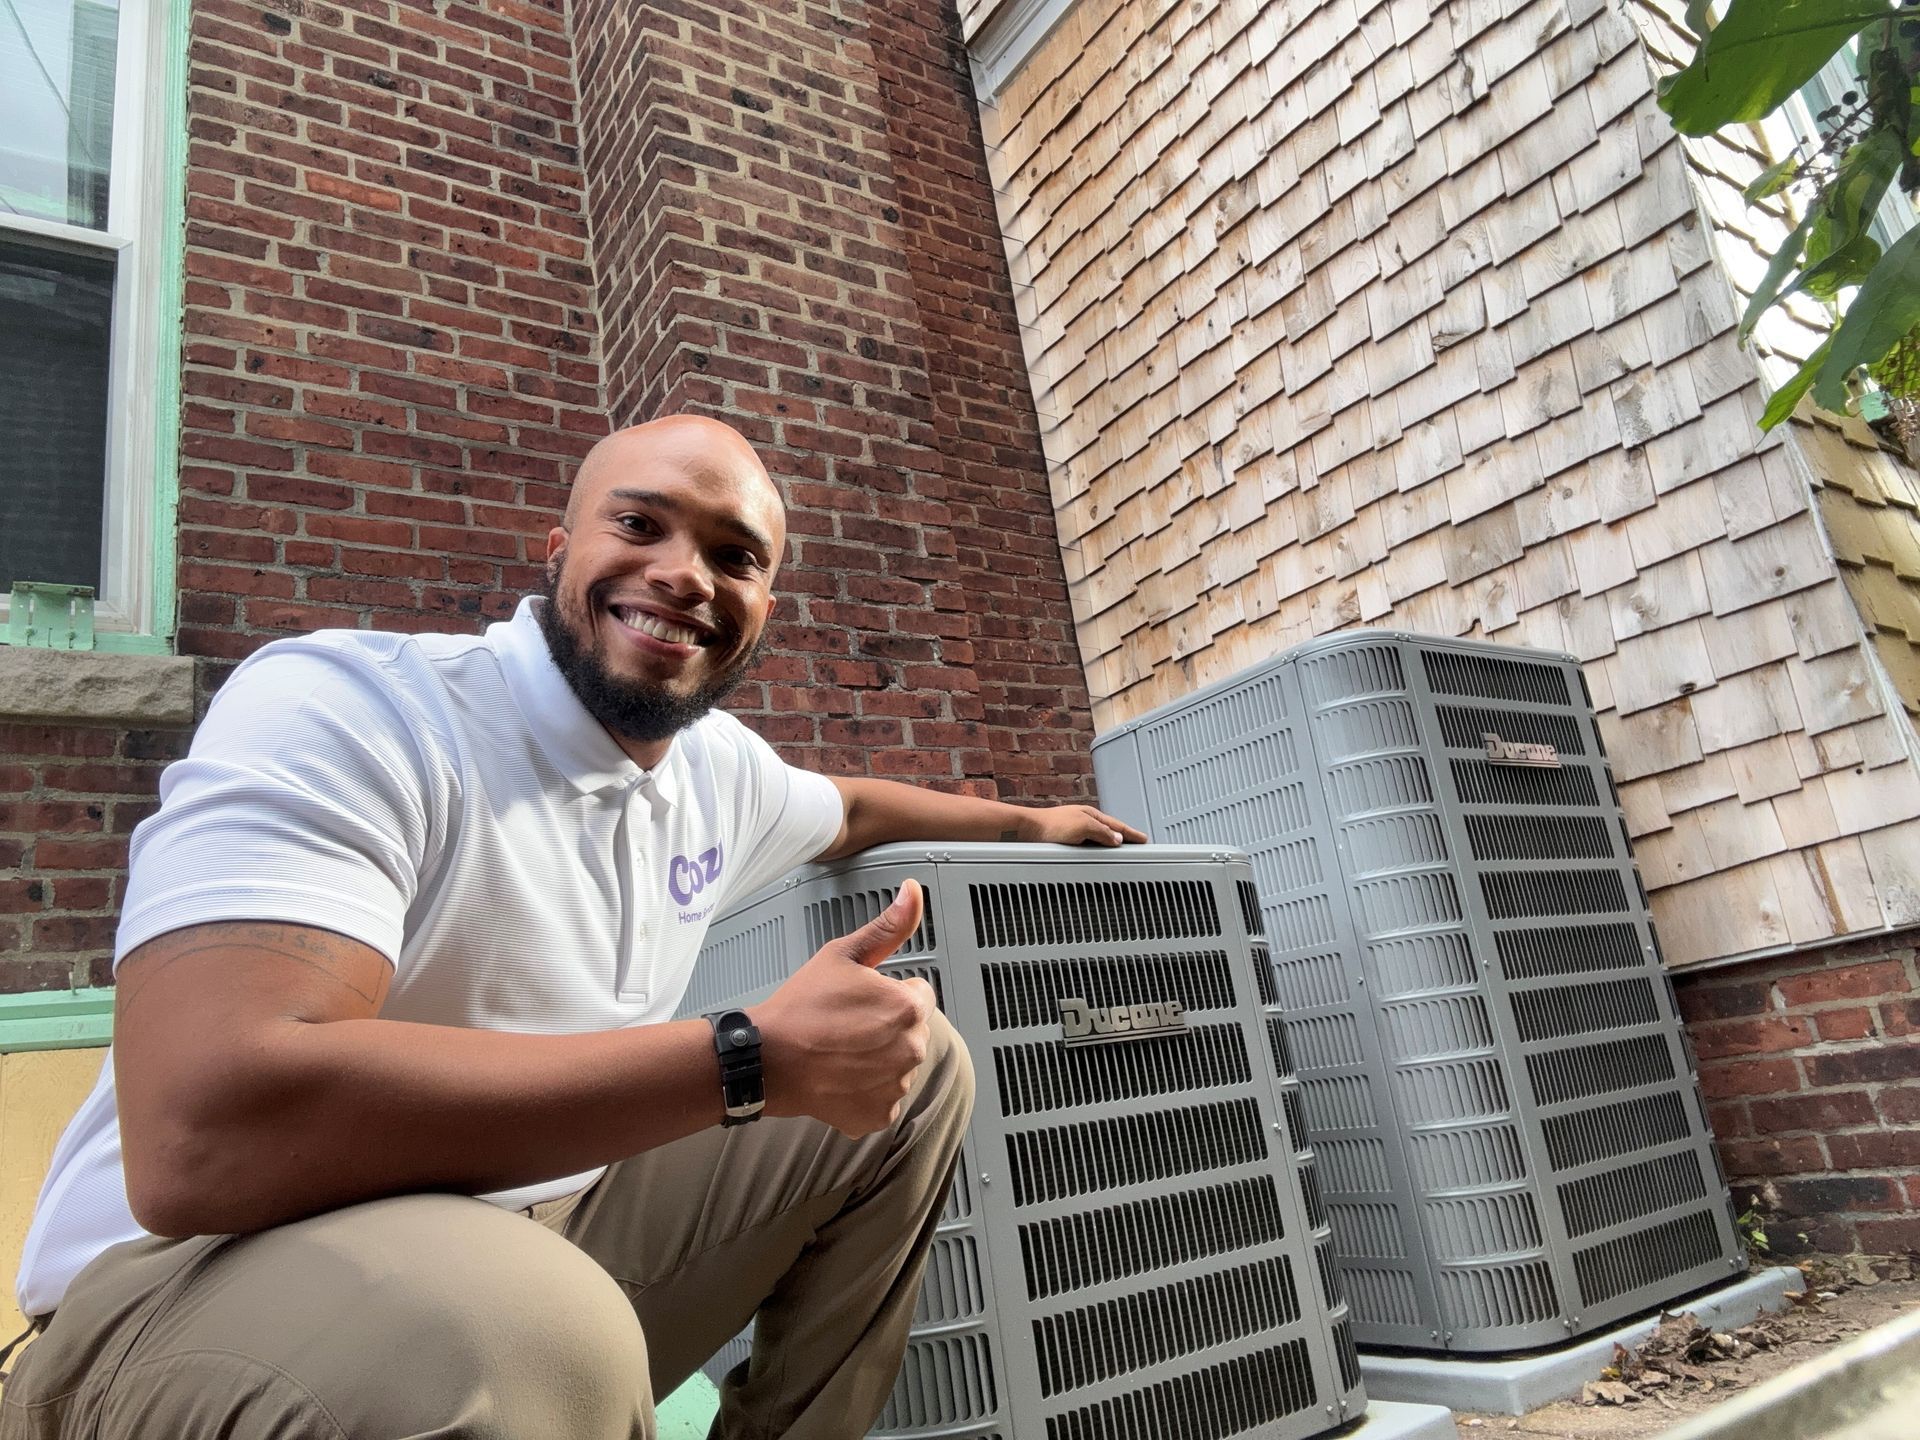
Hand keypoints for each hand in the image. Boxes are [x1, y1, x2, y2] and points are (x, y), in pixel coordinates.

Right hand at [751, 880, 935, 1137]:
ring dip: (877, 1059)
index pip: (919, 995)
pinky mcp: (879, 1113)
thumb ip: (888, 927)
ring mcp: (896, 1085)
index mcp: (908, 1008)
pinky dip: (865, 1091)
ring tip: (838, 1051)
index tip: (860, 999)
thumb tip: (913, 893)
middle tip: (845, 1024)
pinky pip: (883, 1098)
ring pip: (897, 1065)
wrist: (766, 1059)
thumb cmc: (800, 1007)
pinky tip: (838, 1077)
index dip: (889, 993)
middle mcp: (911, 1049)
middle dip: (886, 1026)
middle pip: (910, 1031)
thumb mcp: (842, 954)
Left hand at [1011, 804, 1147, 847]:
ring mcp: (1075, 829)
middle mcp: (1084, 820)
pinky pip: (1088, 844)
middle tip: (1137, 845)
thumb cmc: (1050, 825)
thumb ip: (1102, 832)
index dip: (1132, 834)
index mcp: (1091, 815)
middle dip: (1124, 838)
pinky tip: (1096, 854)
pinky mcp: (1065, 839)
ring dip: (1110, 844)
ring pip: (1099, 838)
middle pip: (1110, 831)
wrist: (1027, 830)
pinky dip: (1097, 849)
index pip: (1118, 826)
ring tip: (1121, 852)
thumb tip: (1117, 839)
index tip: (1144, 839)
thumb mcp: (1083, 827)